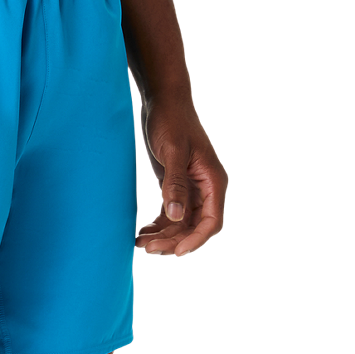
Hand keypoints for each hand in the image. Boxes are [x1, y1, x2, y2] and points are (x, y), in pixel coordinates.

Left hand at [136, 95, 227, 256]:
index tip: (176, 252)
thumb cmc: (171, 121)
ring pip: (182, 225)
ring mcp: (192, 190)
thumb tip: (175, 217)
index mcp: (214, 181)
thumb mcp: (172, 152)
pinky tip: (142, 233)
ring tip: (141, 244)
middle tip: (148, 249)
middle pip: (195, 227)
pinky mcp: (177, 188)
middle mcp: (207, 189)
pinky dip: (159, 227)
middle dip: (174, 241)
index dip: (196, 240)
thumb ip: (175, 185)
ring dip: (164, 237)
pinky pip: (171, 216)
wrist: (164, 101)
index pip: (212, 221)